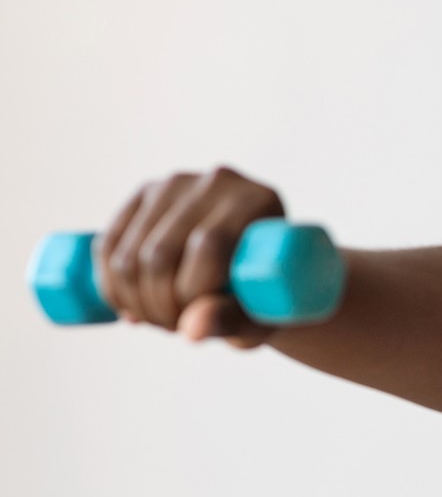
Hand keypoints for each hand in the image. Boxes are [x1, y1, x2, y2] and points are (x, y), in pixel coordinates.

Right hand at [94, 166, 285, 347]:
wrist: (254, 264)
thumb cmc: (263, 294)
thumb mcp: (258, 314)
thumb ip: (231, 321)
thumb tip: (191, 329)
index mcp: (259, 202)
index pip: (208, 246)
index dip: (191, 293)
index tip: (195, 321)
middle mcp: (218, 182)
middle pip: (161, 252)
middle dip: (159, 305)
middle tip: (176, 327)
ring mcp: (177, 183)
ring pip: (129, 255)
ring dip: (134, 301)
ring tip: (160, 318)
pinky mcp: (145, 193)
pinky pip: (108, 245)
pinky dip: (111, 285)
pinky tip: (130, 306)